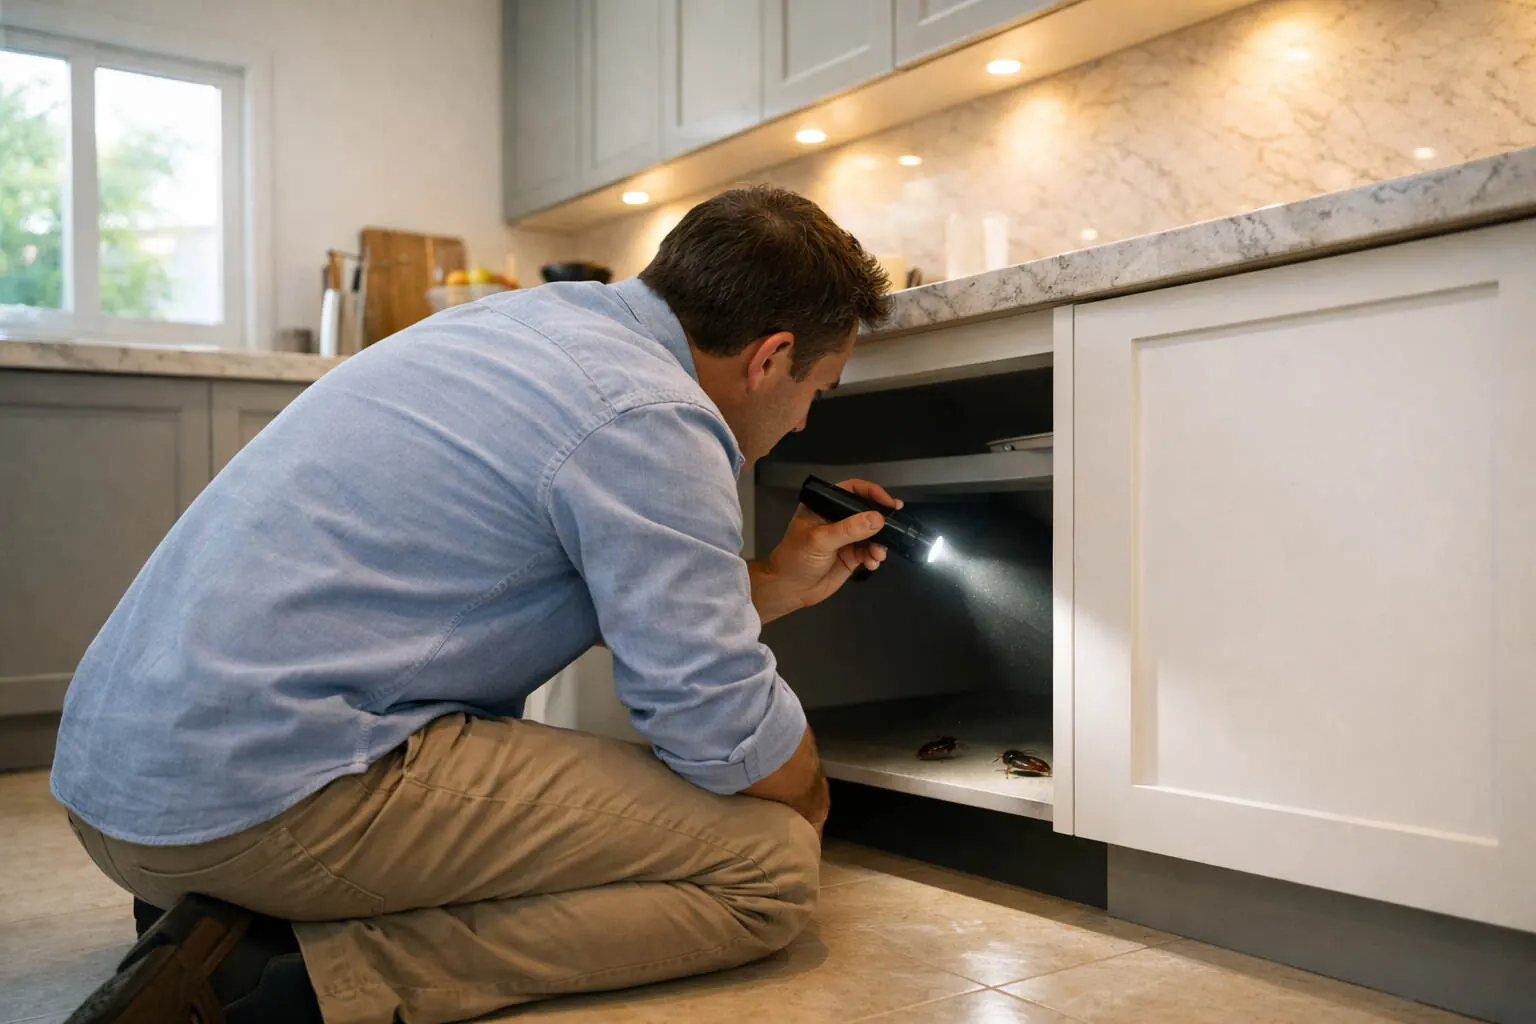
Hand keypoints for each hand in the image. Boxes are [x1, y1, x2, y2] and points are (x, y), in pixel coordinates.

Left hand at [747, 478, 902, 623]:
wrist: (789, 590)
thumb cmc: (796, 558)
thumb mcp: (820, 540)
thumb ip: (849, 529)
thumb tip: (878, 518)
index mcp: (824, 507)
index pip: (851, 490)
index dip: (871, 493)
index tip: (889, 503)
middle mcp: (836, 519)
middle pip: (866, 512)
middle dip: (881, 520)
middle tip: (897, 526)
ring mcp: (845, 539)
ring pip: (871, 534)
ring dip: (879, 543)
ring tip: (878, 555)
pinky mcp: (851, 557)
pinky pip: (869, 552)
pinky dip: (874, 557)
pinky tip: (872, 563)